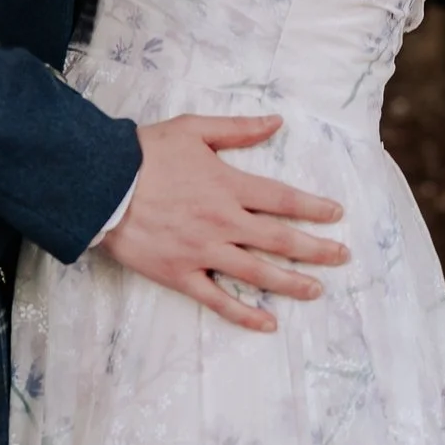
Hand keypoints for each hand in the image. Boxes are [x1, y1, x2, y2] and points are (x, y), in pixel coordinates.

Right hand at [102, 115, 350, 332]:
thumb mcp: (194, 129)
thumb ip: (238, 129)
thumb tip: (276, 122)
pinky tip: (267, 323)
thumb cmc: (146, 152)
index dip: (312, 207)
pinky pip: (218, 299)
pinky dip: (244, 313)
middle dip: (315, 249)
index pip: (282, 199)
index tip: (336, 215)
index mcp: (228, 186)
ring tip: (317, 290)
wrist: (102, 184)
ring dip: (291, 283)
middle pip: (279, 239)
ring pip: (257, 272)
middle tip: (342, 256)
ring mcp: (203, 252)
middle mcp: (223, 222)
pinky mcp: (180, 274)